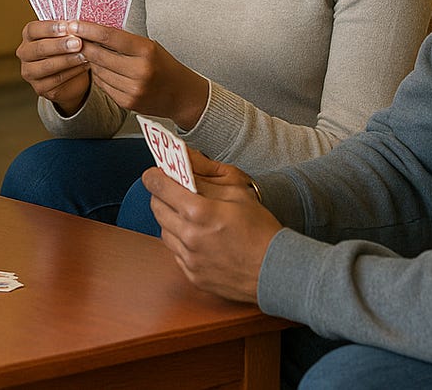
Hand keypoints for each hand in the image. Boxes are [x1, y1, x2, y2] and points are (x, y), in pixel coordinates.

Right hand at [16, 20, 91, 114]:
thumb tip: (78, 24)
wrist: (71, 75)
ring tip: (84, 56)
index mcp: (29, 36)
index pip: (33, 30)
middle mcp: (25, 53)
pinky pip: (56, 80)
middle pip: (39, 48)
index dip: (49, 28)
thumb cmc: (67, 49)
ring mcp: (30, 72)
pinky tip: (83, 66)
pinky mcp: (39, 88)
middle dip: (60, 45)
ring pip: (47, 66)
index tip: (67, 27)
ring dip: (67, 60)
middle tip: (78, 43)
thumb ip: (68, 30)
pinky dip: (72, 73)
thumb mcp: (66, 36)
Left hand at [68, 20, 208, 128]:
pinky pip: (103, 85)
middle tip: (71, 37)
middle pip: (99, 55)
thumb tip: (93, 31)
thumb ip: (124, 41)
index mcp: (146, 51)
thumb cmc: (164, 65)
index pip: (110, 36)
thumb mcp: (149, 46)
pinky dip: (99, 75)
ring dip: (90, 61)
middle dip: (82, 45)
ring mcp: (133, 89)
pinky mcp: (127, 102)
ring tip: (90, 52)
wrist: (181, 95)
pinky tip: (102, 69)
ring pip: (98, 71)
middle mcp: (140, 70)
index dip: (88, 30)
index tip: (73, 24)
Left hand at [144, 151, 280, 303]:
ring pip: (163, 230)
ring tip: (190, 214)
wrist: (277, 270)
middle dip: (161, 195)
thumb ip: (206, 172)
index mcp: (199, 211)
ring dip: (171, 218)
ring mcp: (189, 258)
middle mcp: (189, 236)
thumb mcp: (237, 190)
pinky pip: (175, 251)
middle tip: (174, 190)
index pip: (158, 186)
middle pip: (156, 207)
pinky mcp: (192, 275)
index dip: (154, 175)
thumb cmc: (261, 229)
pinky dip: (181, 241)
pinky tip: (198, 236)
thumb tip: (185, 155)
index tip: (155, 172)